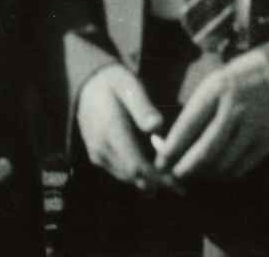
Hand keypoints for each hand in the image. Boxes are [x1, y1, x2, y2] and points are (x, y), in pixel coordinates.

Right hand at [75, 63, 171, 190]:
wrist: (88, 85)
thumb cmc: (115, 84)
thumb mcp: (130, 86)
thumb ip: (143, 107)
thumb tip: (156, 126)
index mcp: (111, 130)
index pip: (136, 165)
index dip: (157, 178)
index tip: (178, 184)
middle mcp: (101, 147)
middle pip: (133, 176)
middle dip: (157, 182)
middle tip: (180, 185)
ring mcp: (98, 154)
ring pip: (127, 177)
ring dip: (148, 179)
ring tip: (170, 175)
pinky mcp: (98, 157)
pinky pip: (120, 172)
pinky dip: (137, 173)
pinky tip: (153, 165)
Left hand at [154, 49, 268, 181]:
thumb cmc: (232, 83)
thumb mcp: (210, 86)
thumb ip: (193, 114)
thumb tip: (170, 147)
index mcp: (216, 90)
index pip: (188, 126)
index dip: (171, 148)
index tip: (160, 161)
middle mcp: (235, 109)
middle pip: (206, 151)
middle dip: (186, 168)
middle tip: (174, 174)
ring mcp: (253, 127)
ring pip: (223, 164)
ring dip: (204, 174)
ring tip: (193, 173)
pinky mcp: (266, 141)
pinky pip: (241, 167)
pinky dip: (224, 175)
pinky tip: (215, 172)